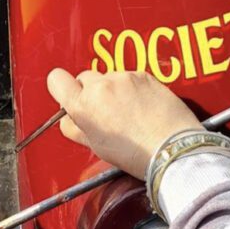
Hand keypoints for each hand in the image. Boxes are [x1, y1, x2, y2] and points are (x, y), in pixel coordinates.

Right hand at [47, 68, 202, 179]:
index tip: (70, 98)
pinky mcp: (144, 75)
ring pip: (108, 78)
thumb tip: (67, 119)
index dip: (62, 89)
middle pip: (84, 78)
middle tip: (103, 112)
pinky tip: (142, 107)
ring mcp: (124, 78)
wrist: (172, 148)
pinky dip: (131, 89)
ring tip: (128, 113)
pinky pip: (129, 77)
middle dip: (89, 92)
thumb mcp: (95, 146)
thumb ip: (75, 129)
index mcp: (83, 105)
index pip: (57, 79)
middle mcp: (101, 86)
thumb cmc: (133, 153)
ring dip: (112, 90)